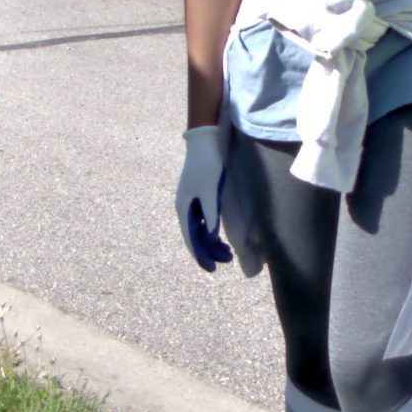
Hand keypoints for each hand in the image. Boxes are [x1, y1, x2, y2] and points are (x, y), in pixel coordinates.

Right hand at [176, 126, 232, 271]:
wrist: (204, 142)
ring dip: (211, 242)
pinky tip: (220, 236)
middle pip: (194, 236)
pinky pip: (202, 220)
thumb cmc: (207, 165)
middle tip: (227, 260)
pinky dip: (210, 231)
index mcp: (184, 207)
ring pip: (198, 229)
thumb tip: (211, 238)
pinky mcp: (198, 196)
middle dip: (209, 251)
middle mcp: (184, 207)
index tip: (212, 269)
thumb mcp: (211, 191)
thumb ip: (210, 214)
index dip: (201, 255)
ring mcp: (190, 202)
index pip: (191, 239)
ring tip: (227, 251)